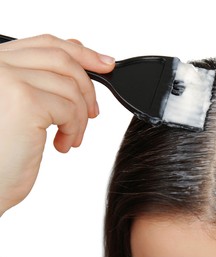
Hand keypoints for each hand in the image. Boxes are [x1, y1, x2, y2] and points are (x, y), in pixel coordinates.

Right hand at [0, 34, 114, 214]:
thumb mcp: (23, 106)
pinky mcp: (24, 100)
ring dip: (79, 116)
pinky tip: (63, 144)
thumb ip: (43, 77)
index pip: (46, 44)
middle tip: (94, 111)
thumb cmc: (2, 152)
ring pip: (70, 87)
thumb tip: (78, 53)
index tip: (104, 64)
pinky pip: (69, 108)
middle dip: (88, 84)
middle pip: (62, 59)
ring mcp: (9, 79)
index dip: (81, 52)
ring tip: (71, 137)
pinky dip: (75, 128)